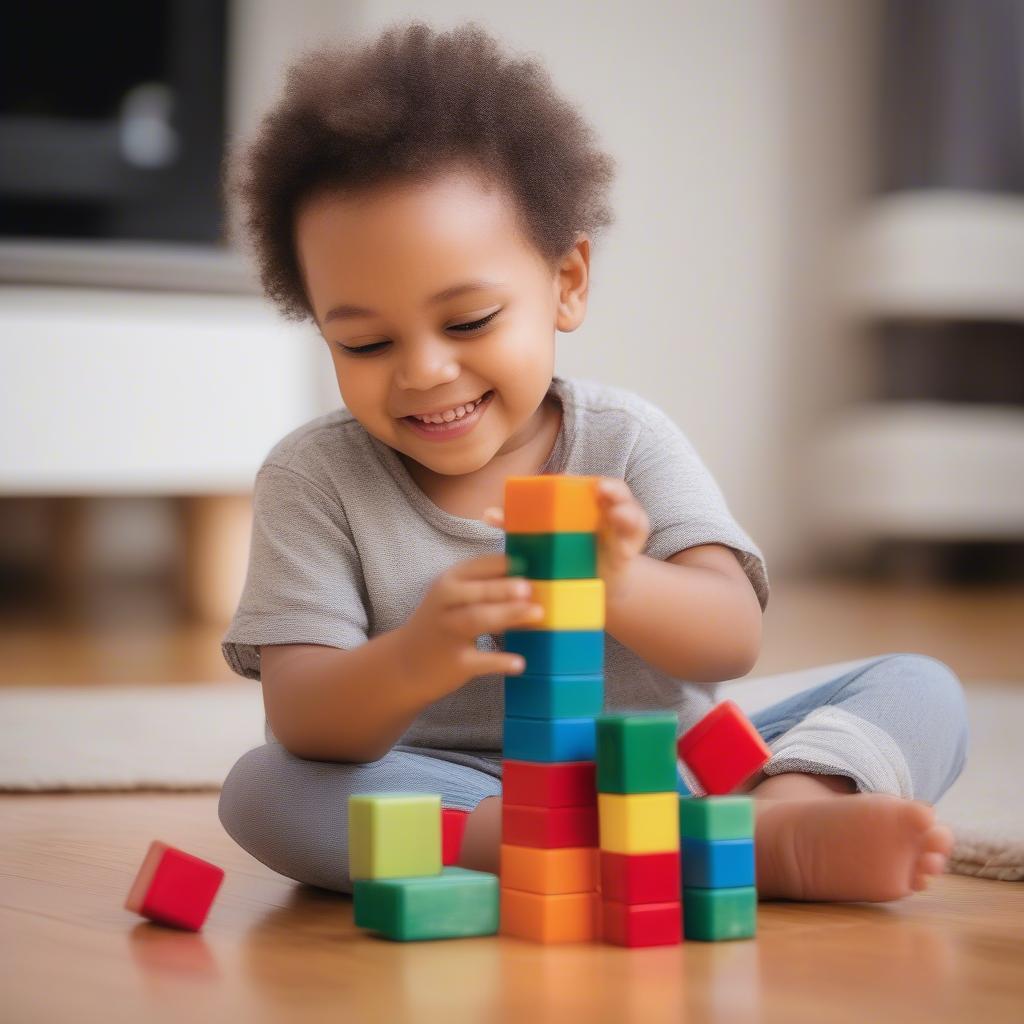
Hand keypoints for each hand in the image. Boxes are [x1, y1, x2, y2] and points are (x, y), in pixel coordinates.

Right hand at [399, 553, 541, 697]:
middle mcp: (445, 605)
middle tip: (529, 588)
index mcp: (448, 582)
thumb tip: (533, 580)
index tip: (532, 562)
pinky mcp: (456, 663)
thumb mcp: (452, 598)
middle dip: (504, 589)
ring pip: (478, 620)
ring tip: (538, 614)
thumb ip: (485, 586)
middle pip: (478, 593)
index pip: (478, 566)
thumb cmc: (441, 624)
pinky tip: (520, 663)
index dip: (504, 563)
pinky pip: (481, 661)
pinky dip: (500, 661)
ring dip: (508, 615)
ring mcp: (448, 633)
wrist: (405, 664)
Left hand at [482, 476, 649, 604]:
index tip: (573, 479)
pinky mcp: (628, 551)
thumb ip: (521, 524)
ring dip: (626, 513)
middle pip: (616, 493)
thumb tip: (487, 514)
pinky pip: (632, 545)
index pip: (589, 484)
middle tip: (601, 490)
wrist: (587, 582)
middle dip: (612, 491)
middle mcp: (608, 510)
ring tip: (617, 515)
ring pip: (631, 516)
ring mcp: (622, 530)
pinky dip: (628, 545)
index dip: (581, 479)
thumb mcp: (544, 536)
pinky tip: (623, 550)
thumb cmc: (562, 551)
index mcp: (586, 501)